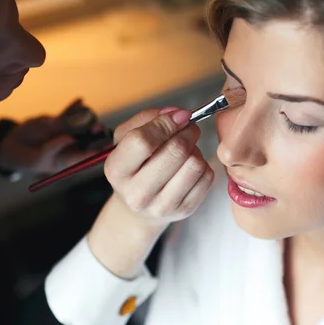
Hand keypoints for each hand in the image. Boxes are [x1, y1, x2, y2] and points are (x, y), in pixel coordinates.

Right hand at [0, 114, 108, 174]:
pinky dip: (73, 107)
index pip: (90, 157)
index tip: (106, 147)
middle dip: (97, 133)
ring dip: (87, 118)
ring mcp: (66, 132)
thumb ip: (53, 148)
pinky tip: (80, 100)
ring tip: (89, 111)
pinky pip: (68, 114)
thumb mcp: (39, 158)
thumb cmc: (28, 158)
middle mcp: (73, 146)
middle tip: (98, 127)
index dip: (100, 152)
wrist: (14, 146)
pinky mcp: (58, 122)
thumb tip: (70, 138)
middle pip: (90, 139)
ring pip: (81, 124)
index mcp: (71, 159)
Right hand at [104, 107, 214, 224]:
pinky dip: (203, 165)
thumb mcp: (126, 138)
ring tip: (187, 150)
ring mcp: (161, 205)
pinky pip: (206, 177)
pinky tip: (190, 166)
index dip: (165, 123)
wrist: (140, 206)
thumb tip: (177, 114)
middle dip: (188, 132)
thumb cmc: (135, 165)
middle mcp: (137, 193)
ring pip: (195, 164)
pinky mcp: (184, 210)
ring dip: (195, 150)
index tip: (179, 116)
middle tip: (189, 128)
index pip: (143, 141)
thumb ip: (147, 118)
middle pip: (175, 151)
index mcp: (116, 170)